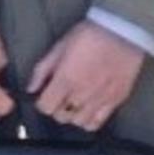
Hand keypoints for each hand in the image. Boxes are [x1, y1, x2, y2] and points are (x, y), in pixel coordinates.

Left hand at [30, 22, 144, 134]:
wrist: (121, 32)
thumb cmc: (89, 36)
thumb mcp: (58, 48)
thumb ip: (42, 70)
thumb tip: (31, 88)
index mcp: (65, 79)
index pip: (46, 107)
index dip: (42, 103)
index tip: (44, 96)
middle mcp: (82, 93)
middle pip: (61, 116)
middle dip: (56, 108)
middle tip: (59, 97)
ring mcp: (101, 99)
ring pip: (79, 122)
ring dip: (72, 115)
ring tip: (74, 103)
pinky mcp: (117, 100)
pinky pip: (99, 122)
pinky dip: (90, 120)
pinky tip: (87, 109)